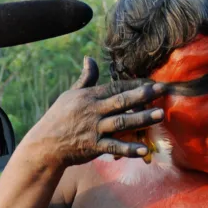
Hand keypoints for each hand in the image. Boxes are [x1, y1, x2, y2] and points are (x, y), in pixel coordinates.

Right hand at [25, 56, 165, 168]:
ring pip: (121, 122)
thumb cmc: (58, 118)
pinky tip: (144, 150)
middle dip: (143, 95)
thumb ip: (85, 78)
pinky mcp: (94, 147)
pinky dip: (129, 149)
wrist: (45, 144)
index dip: (134, 84)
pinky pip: (114, 146)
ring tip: (160, 115)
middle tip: (162, 90)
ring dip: (141, 119)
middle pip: (121, 101)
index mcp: (89, 96)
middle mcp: (93, 111)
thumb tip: (90, 58)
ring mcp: (94, 129)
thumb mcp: (70, 95)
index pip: (115, 86)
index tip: (152, 81)